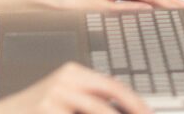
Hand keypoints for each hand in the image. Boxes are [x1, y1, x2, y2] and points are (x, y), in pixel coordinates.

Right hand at [0, 62, 150, 113]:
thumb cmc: (36, 110)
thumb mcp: (62, 98)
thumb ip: (88, 99)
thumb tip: (121, 107)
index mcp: (73, 73)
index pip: (113, 86)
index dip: (135, 101)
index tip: (147, 112)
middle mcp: (66, 80)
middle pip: (111, 93)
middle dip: (133, 107)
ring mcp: (56, 95)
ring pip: (99, 111)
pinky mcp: (47, 109)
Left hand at [45, 0, 183, 11]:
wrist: (47, 0)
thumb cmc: (68, 3)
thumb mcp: (101, 11)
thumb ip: (127, 12)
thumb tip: (149, 13)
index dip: (172, 3)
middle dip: (172, 2)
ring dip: (161, 3)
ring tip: (179, 12)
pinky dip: (148, 4)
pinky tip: (154, 12)